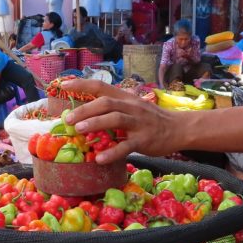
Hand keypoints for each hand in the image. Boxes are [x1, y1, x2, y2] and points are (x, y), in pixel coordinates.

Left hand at [62, 79, 182, 162]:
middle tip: (68, 119)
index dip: (82, 84)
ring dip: (95, 123)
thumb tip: (89, 111)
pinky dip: (112, 152)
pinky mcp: (144, 140)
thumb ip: (115, 106)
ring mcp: (138, 123)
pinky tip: (99, 158)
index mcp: (125, 97)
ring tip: (79, 130)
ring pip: (115, 119)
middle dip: (85, 109)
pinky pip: (126, 146)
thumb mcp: (134, 106)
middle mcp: (131, 107)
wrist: (179, 128)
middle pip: (105, 103)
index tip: (63, 86)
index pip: (101, 86)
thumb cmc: (152, 119)